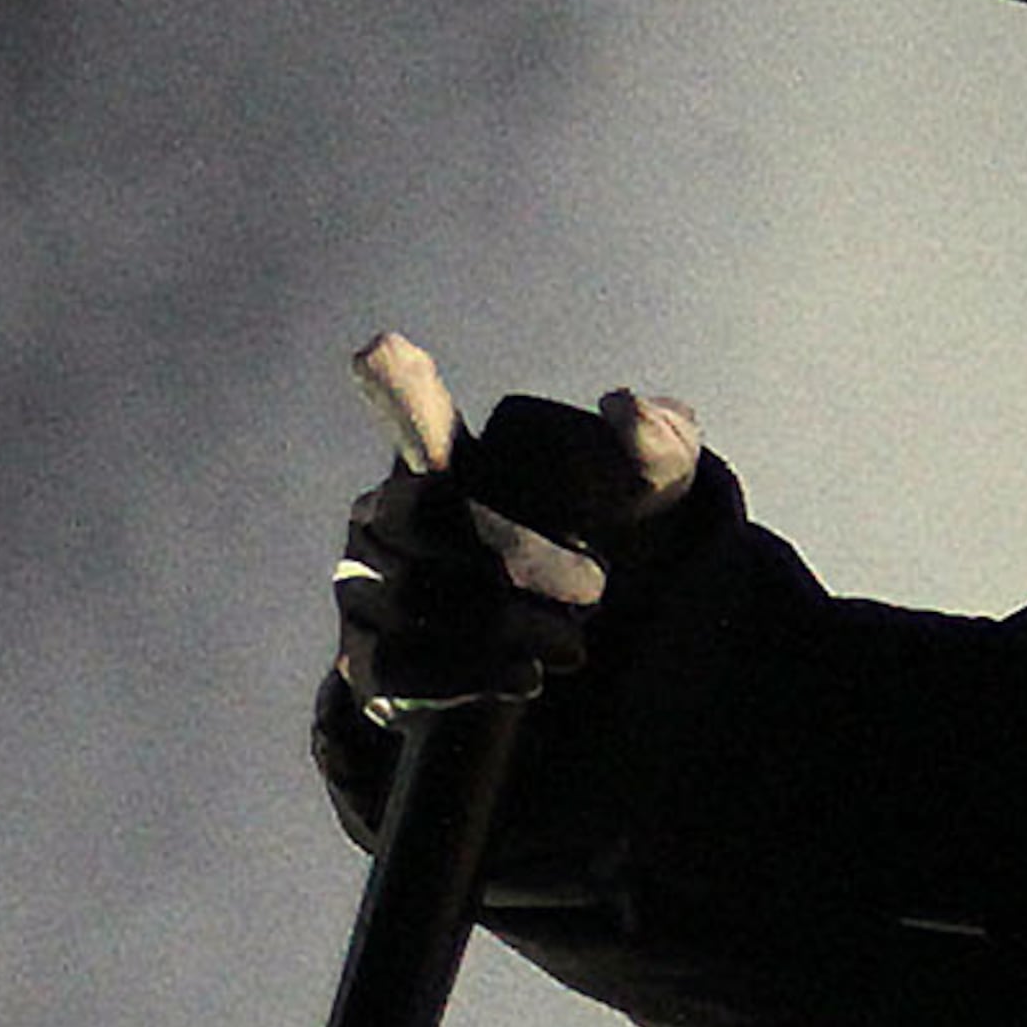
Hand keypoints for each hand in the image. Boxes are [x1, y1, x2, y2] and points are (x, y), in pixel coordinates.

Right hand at [330, 383, 701, 721]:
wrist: (584, 648)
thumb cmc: (603, 542)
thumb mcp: (653, 492)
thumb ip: (659, 442)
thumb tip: (625, 408)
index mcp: (449, 457)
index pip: (418, 417)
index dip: (400, 389)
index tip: (380, 349)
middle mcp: (387, 512)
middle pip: (421, 517)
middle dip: (513, 552)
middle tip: (596, 585)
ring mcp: (367, 586)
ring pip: (410, 596)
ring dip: (498, 622)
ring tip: (573, 644)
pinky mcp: (369, 662)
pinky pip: (392, 667)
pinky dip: (460, 674)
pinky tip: (525, 676)